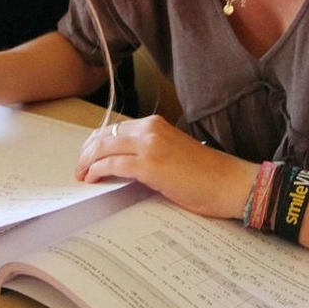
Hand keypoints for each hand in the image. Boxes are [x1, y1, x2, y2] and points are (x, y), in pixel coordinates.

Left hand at [75, 115, 257, 218]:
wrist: (230, 183)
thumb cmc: (206, 174)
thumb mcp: (172, 152)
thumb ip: (149, 151)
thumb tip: (124, 162)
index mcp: (154, 124)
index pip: (113, 129)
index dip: (95, 143)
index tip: (87, 156)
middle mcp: (150, 129)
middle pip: (103, 136)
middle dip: (86, 152)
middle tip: (78, 168)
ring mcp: (149, 146)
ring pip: (103, 148)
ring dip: (87, 162)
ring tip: (81, 175)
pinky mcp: (150, 166)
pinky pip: (112, 165)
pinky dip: (97, 171)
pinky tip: (92, 179)